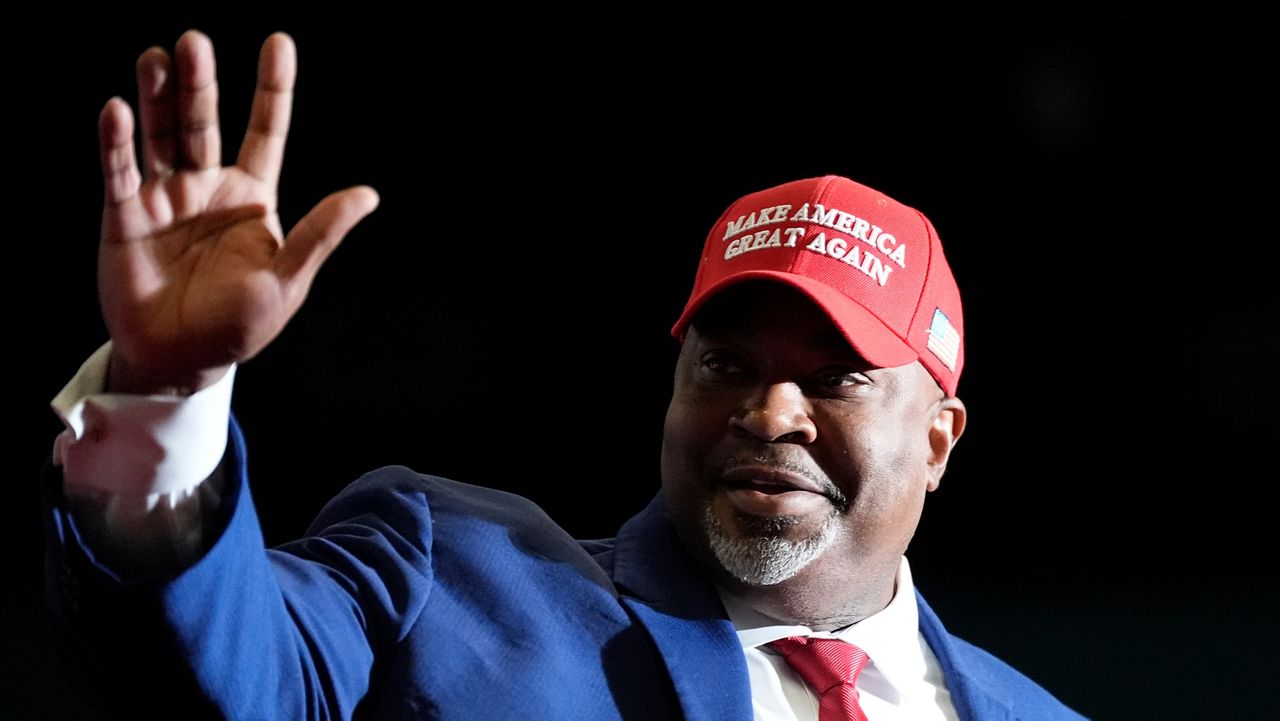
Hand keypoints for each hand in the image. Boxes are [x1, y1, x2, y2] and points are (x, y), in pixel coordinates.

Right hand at [96, 30, 378, 394]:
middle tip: (194, 41)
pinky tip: (118, 110)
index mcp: (253, 196)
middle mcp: (207, 186)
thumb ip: (320, 234)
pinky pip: (121, 172)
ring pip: (161, 135)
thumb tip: (368, 194)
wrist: (180, 361)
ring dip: (158, 96)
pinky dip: (117, 143)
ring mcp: (165, 197)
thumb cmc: (240, 325)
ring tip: (158, 57)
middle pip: (204, 123)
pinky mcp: (125, 216)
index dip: (272, 89)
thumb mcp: (288, 280)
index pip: (267, 131)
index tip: (278, 43)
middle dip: (201, 83)